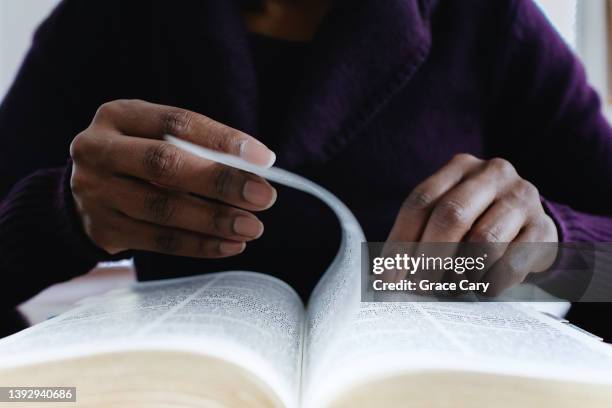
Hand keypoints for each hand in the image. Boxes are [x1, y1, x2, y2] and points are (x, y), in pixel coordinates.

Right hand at [70, 99, 276, 257]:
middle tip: (263, 196)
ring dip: (214, 221)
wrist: (88, 191)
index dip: (222, 140)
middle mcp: (98, 149)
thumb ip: (198, 147)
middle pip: (165, 165)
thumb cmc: (140, 158)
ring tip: (252, 227)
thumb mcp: (157, 137)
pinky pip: (157, 240)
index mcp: (119, 115)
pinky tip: (229, 245)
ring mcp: (95, 191)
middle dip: (220, 182)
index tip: (264, 159)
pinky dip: (198, 245)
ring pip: (162, 208)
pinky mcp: (102, 228)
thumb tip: (257, 167)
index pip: (177, 123)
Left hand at [386, 154, 557, 295]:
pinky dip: (490, 283)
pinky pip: (512, 263)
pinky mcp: (545, 228)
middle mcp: (493, 174)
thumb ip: (419, 236)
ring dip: (461, 274)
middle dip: (429, 258)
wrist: (531, 227)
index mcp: (460, 167)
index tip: (388, 277)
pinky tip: (480, 290)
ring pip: (484, 241)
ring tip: (450, 290)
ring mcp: (523, 198)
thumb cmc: (475, 224)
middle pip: (452, 215)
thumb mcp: (448, 217)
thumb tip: (388, 275)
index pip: (421, 201)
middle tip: (419, 289)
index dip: (401, 240)